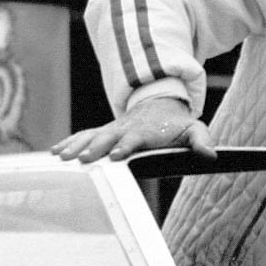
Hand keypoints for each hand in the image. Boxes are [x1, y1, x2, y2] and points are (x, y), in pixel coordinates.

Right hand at [55, 97, 214, 165]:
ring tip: (61, 156)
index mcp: (145, 132)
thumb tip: (211, 155)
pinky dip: (69, 141)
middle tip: (82, 160)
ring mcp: (111, 130)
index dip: (125, 147)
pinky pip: (83, 135)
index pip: (133, 140)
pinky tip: (55, 152)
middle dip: (94, 148)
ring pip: (90, 136)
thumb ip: (201, 141)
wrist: (159, 105)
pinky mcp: (102, 132)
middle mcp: (124, 130)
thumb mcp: (194, 129)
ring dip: (76, 145)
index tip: (115, 156)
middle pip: (107, 138)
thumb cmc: (177, 124)